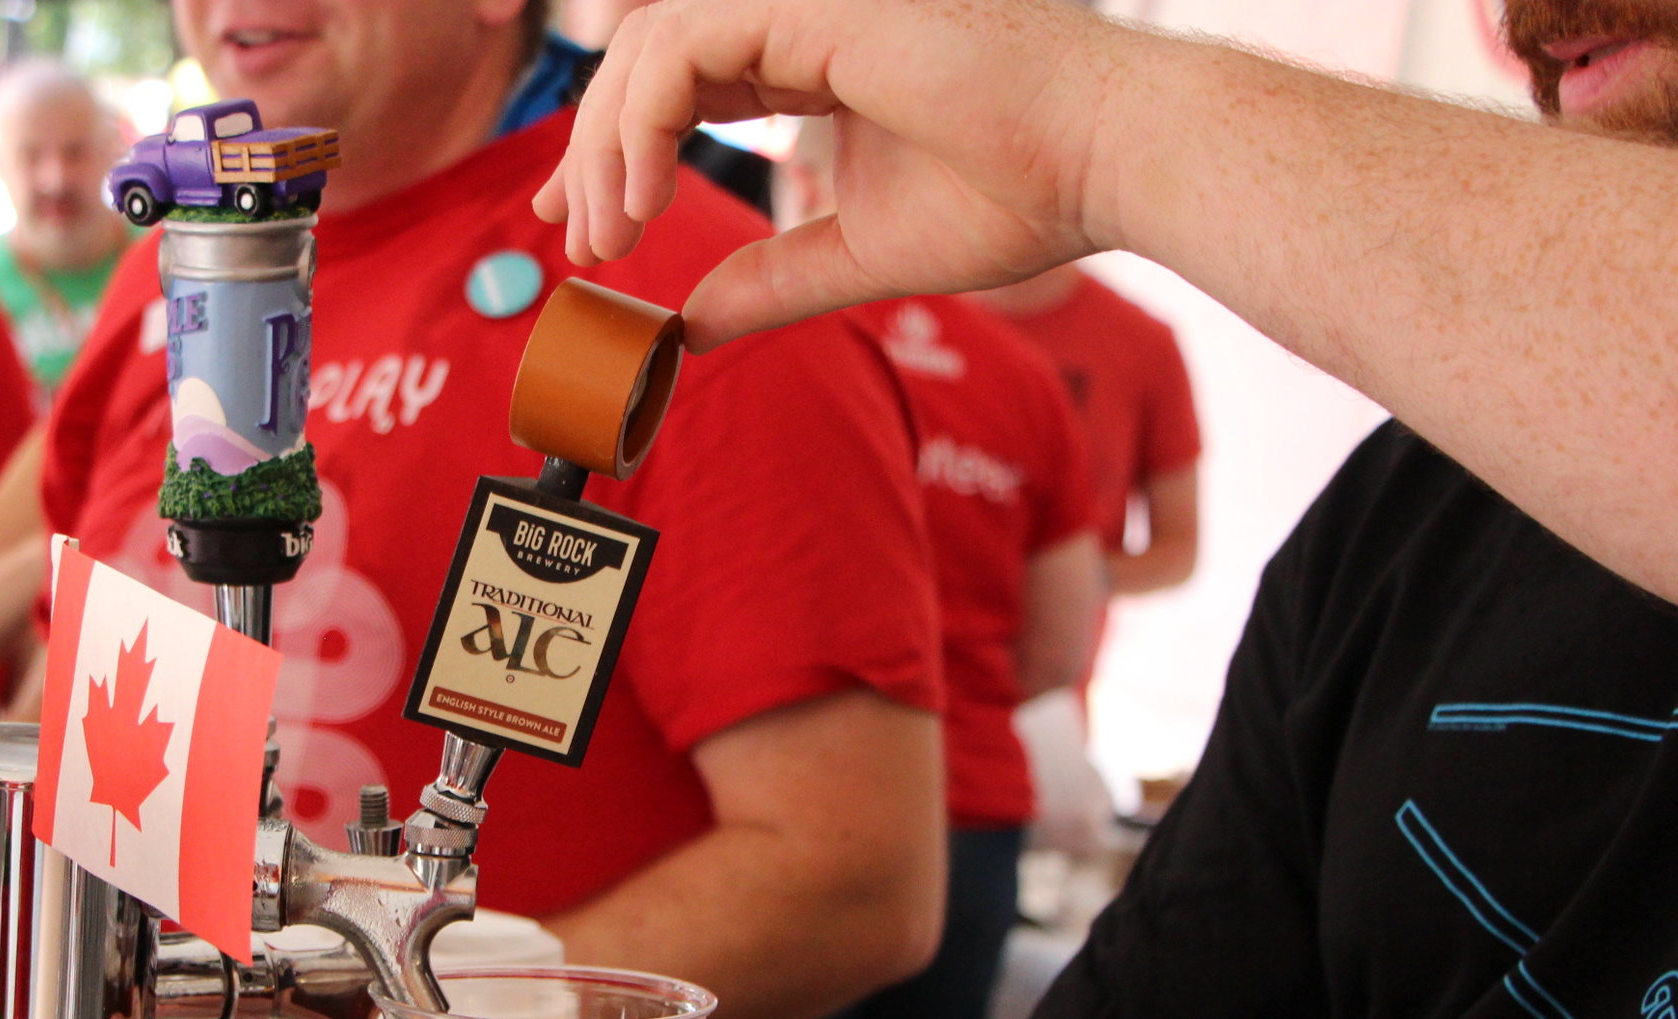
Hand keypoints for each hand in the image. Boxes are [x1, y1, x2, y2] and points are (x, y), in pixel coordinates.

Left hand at [533, 0, 1126, 347]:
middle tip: (574, 235)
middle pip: (651, 57)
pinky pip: (679, 50)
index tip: (583, 219)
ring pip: (650, 45)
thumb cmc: (1021, 195)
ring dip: (608, 146)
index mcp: (818, 52)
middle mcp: (804, 11)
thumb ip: (769, 279)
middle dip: (593, 147)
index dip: (619, 145)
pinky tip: (643, 198)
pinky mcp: (811, 4)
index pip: (685, 80)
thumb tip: (685, 327)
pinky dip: (641, 126)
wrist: (1103, 161)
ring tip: (607, 237)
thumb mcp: (859, 251)